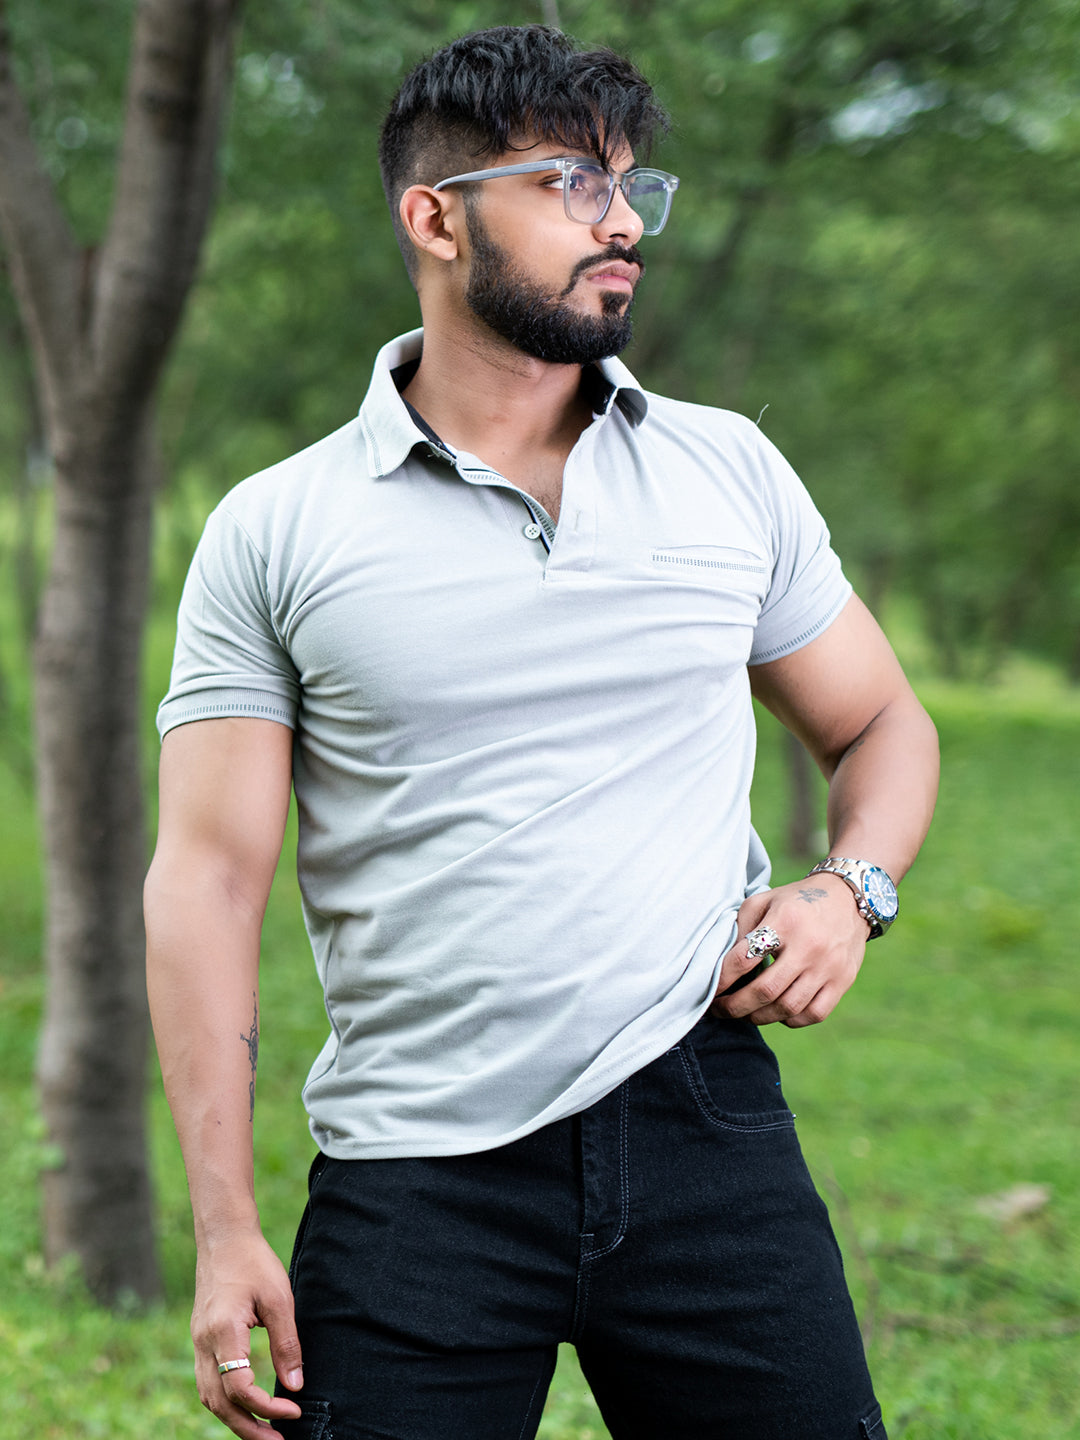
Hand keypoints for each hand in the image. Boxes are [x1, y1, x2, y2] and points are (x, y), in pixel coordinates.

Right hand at [191, 1229, 303, 1438]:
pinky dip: (225, 1402)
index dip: (267, 1407)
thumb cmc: (254, 1262)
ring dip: (235, 1420)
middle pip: (219, 1403)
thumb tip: (296, 1384)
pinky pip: (208, 1382)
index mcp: (223, 1332)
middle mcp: (204, 1343)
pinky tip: (245, 1407)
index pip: (240, 1388)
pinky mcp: (200, 1339)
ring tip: (263, 1433)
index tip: (294, 1410)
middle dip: (248, 1429)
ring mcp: (198, 1342)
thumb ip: (286, 1343)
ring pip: (209, 1397)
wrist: (224, 1238)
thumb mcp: (279, 1298)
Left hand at [711, 873, 870, 1026]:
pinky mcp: (842, 980)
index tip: (712, 989)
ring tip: (746, 1013)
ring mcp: (828, 966)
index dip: (722, 979)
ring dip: (760, 1016)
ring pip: (788, 1007)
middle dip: (736, 1006)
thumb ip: (741, 929)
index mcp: (784, 921)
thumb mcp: (764, 900)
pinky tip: (778, 1012)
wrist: (847, 898)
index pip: (744, 959)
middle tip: (721, 1010)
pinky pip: (814, 1014)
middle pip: (766, 990)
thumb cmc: (796, 901)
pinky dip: (791, 1019)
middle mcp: (808, 946)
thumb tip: (723, 965)